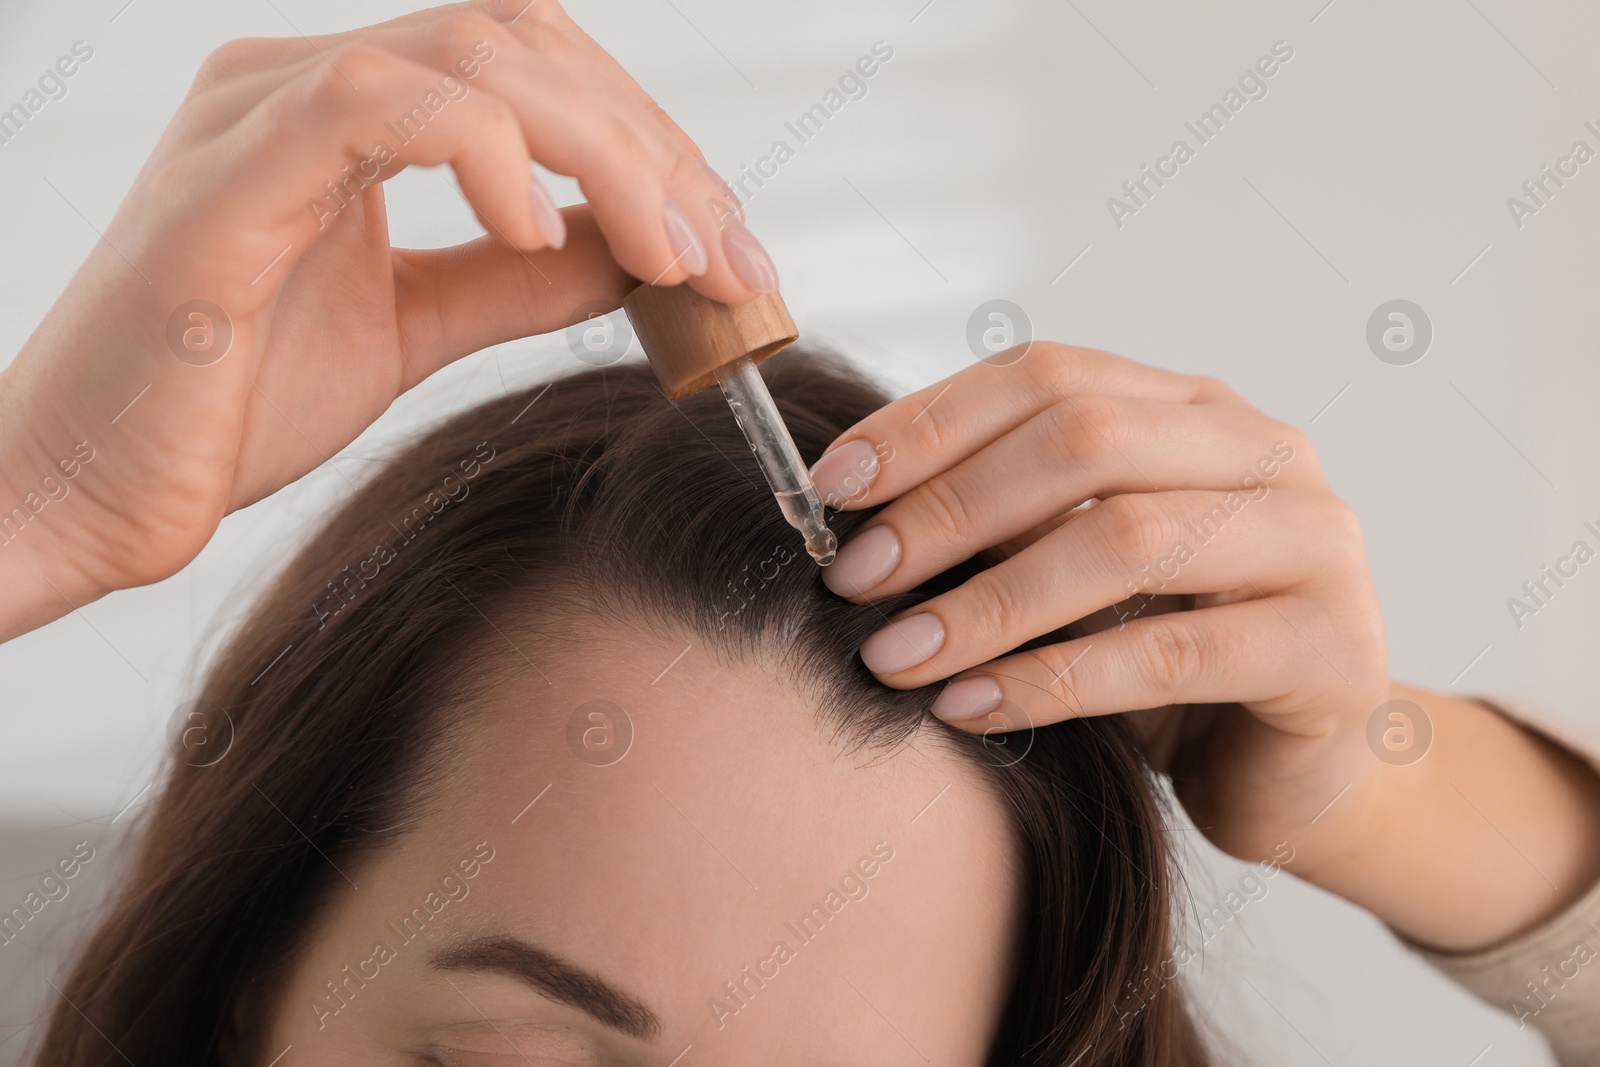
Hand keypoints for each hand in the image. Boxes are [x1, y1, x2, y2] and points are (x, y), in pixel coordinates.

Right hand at [0, 0, 770, 635]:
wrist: (87, 494)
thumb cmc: (224, 408)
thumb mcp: (412, 328)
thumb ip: (516, 279)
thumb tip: (634, 253)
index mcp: (345, 116)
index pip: (533, 70)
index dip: (647, 145)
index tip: (728, 246)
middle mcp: (301, 86)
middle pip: (525, 41)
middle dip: (652, 146)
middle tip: (729, 254)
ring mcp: (260, 115)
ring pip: (477, 57)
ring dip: (605, 153)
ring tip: (670, 253)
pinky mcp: (230, 176)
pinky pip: (380, 108)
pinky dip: (488, 156)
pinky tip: (538, 233)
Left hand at [812, 343, 1599, 951]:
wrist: (1290, 771)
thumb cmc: (1164, 659)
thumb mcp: (1077, 572)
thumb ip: (1007, 522)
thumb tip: (856, 511)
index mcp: (1195, 409)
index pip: (1049, 374)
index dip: (931, 421)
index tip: (832, 485)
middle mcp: (1265, 453)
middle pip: (1083, 439)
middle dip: (948, 509)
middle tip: (852, 579)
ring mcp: (1313, 543)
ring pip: (1124, 541)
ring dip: (988, 603)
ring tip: (894, 654)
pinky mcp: (1332, 649)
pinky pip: (1168, 655)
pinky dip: (1051, 681)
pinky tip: (971, 709)